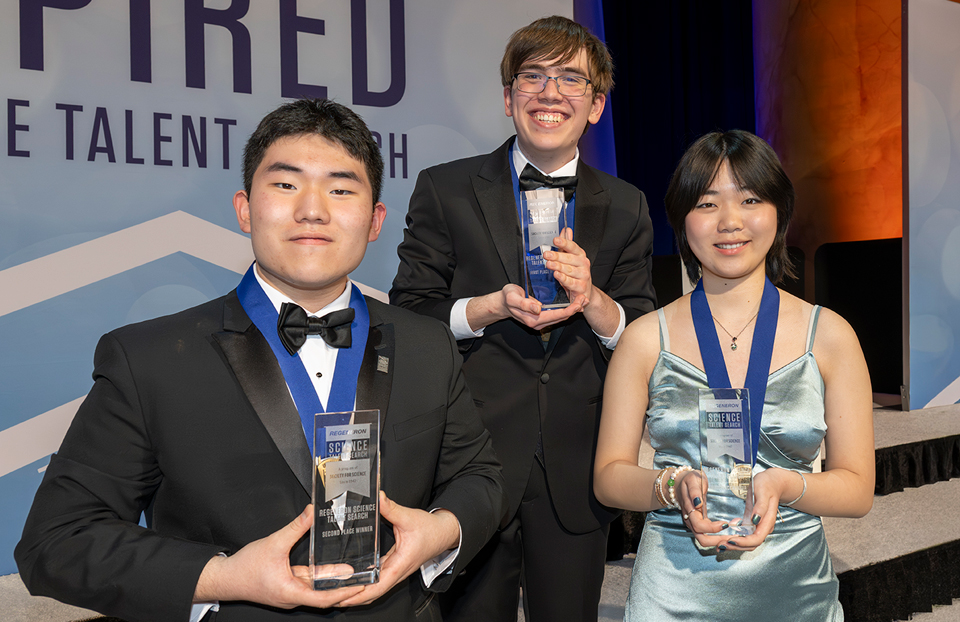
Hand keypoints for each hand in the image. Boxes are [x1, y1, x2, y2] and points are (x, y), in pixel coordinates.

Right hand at [194, 505, 362, 608]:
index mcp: (290, 592)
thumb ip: (295, 527)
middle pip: (324, 595)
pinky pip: (308, 582)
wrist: (224, 578)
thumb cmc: (244, 568)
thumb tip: (312, 511)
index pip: (323, 599)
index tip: (359, 586)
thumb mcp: (274, 543)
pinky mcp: (287, 586)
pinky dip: (320, 576)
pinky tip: (332, 568)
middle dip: (344, 587)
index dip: (343, 592)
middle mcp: (292, 596)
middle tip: (364, 578)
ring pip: (316, 588)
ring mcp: (290, 592)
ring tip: (354, 572)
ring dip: (333, 581)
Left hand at [338, 492, 459, 605]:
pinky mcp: (393, 566)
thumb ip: (391, 508)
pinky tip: (353, 578)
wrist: (443, 533)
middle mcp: (396, 572)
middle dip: (352, 597)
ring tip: (337, 590)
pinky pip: (376, 579)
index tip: (344, 596)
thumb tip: (378, 498)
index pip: (377, 586)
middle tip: (332, 596)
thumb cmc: (430, 530)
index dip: (360, 593)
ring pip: (374, 588)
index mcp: (400, 565)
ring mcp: (394, 570)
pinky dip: (364, 582)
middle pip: (372, 592)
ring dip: (357, 592)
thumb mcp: (409, 517)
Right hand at [500, 284, 579, 330]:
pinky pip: (557, 314)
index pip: (557, 315)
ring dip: (572, 309)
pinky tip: (573, 303)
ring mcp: (541, 321)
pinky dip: (566, 309)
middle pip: (562, 318)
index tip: (579, 301)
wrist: (502, 303)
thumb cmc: (507, 298)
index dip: (570, 309)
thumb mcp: (513, 298)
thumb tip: (537, 308)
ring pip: (561, 317)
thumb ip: (524, 304)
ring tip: (583, 300)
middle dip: (575, 309)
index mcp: (534, 319)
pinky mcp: (542, 317)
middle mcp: (539, 323)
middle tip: (585, 298)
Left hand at [543, 229, 591, 310]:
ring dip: (558, 266)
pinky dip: (563, 278)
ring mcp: (583, 275)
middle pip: (569, 258)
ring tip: (549, 264)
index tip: (555, 240)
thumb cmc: (575, 273)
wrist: (584, 291)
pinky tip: (557, 275)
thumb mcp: (571, 258)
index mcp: (580, 255)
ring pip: (569, 270)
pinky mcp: (580, 286)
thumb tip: (566, 230)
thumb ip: (567, 245)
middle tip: (547, 255)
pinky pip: (570, 282)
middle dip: (557, 256)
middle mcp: (583, 264)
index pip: (572, 246)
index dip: (564, 242)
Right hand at [672, 470, 728, 548]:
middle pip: (702, 539)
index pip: (699, 525)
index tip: (725, 524)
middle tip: (734, 537)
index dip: (712, 528)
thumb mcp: (692, 480)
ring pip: (705, 540)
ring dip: (720, 541)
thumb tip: (698, 503)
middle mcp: (690, 520)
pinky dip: (719, 537)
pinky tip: (730, 533)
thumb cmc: (689, 480)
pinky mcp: (699, 525)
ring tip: (734, 537)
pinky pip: (707, 536)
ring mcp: (693, 524)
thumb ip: (694, 491)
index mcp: (689, 510)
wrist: (680, 483)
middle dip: (718, 541)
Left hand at [721, 468, 797, 550]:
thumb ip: (760, 507)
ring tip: (720, 545)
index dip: (744, 542)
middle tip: (721, 545)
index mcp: (768, 522)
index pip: (757, 538)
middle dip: (736, 546)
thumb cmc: (767, 485)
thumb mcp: (763, 492)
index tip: (731, 540)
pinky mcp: (751, 524)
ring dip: (734, 545)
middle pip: (751, 544)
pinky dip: (734, 539)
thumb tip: (755, 520)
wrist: (771, 483)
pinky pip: (744, 536)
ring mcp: (758, 526)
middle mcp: (763, 527)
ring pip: (747, 542)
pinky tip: (724, 538)